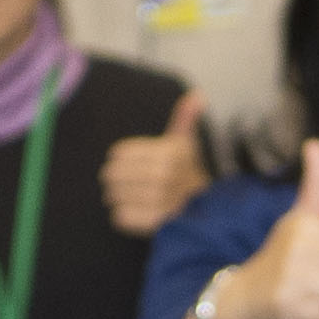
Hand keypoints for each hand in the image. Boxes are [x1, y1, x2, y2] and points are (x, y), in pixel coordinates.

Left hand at [103, 89, 212, 236]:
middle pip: (112, 175)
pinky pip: (119, 217)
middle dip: (115, 179)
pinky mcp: (153, 223)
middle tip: (128, 183)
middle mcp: (164, 176)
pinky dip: (123, 216)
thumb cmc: (187, 171)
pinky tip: (137, 212)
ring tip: (133, 197)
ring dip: (118, 198)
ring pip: (113, 196)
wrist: (205, 209)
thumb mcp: (186, 143)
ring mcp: (159, 201)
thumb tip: (198, 96)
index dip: (120, 159)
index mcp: (167, 153)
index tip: (134, 164)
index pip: (118, 154)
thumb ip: (185, 118)